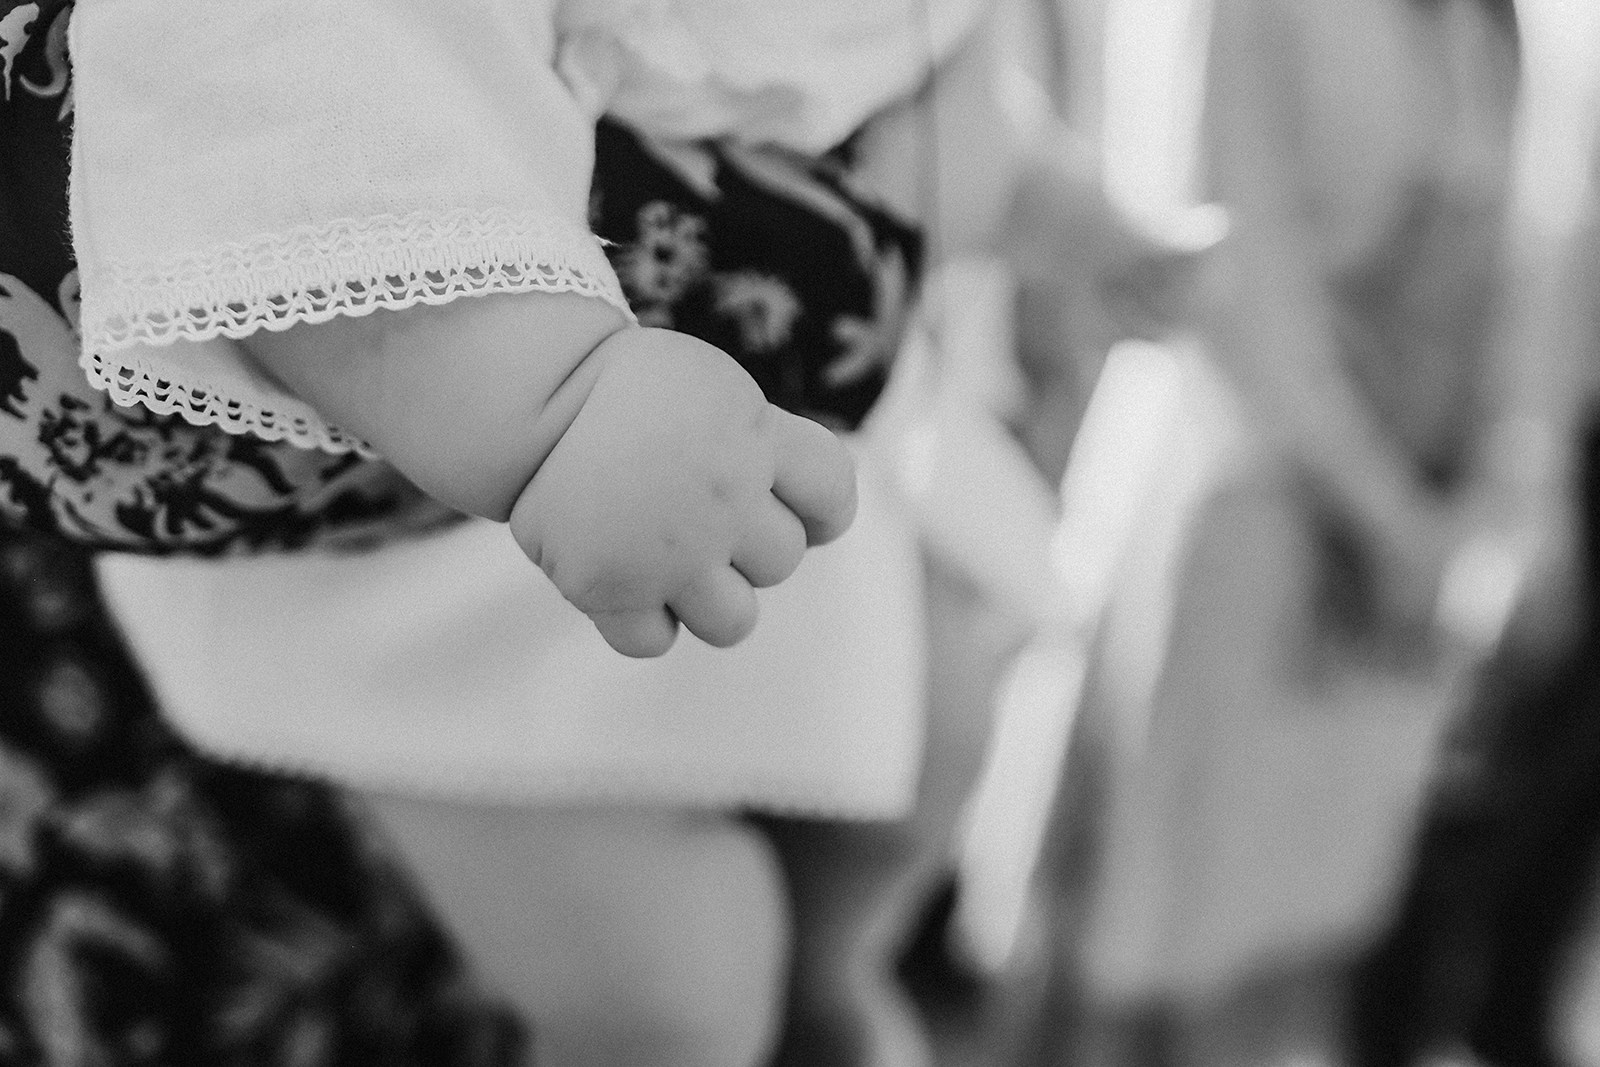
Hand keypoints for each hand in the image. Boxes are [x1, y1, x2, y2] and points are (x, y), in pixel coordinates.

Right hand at [509, 327, 857, 656]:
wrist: (536, 393)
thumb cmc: (631, 392)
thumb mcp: (717, 389)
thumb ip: (769, 448)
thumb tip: (812, 524)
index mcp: (756, 437)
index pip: (834, 497)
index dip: (817, 510)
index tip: (780, 500)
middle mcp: (724, 498)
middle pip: (781, 563)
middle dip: (745, 546)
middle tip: (692, 511)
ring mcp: (670, 553)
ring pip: (734, 622)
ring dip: (706, 598)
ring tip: (668, 558)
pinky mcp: (610, 590)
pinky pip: (654, 641)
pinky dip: (641, 620)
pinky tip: (625, 577)